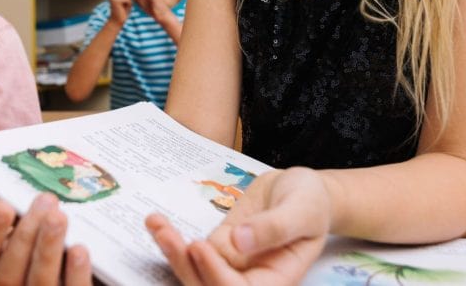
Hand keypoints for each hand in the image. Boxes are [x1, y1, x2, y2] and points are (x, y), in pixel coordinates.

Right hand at [0, 194, 91, 285]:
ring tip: (59, 218)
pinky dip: (75, 271)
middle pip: (9, 272)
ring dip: (48, 248)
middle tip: (44, 202)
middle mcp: (17, 284)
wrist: (86, 257)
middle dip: (25, 235)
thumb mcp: (21, 219)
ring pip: (39, 281)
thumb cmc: (46, 234)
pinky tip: (78, 249)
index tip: (3, 206)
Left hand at [146, 168, 329, 284]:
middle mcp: (250, 279)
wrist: (300, 189)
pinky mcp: (217, 248)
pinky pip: (190, 251)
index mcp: (277, 279)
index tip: (200, 245)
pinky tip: (155, 221)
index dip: (217, 275)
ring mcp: (230, 265)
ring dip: (172, 252)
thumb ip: (275, 226)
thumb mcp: (302, 209)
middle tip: (167, 234)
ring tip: (156, 224)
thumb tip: (240, 241)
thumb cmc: (310, 201)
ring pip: (194, 272)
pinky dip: (170, 238)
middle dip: (185, 266)